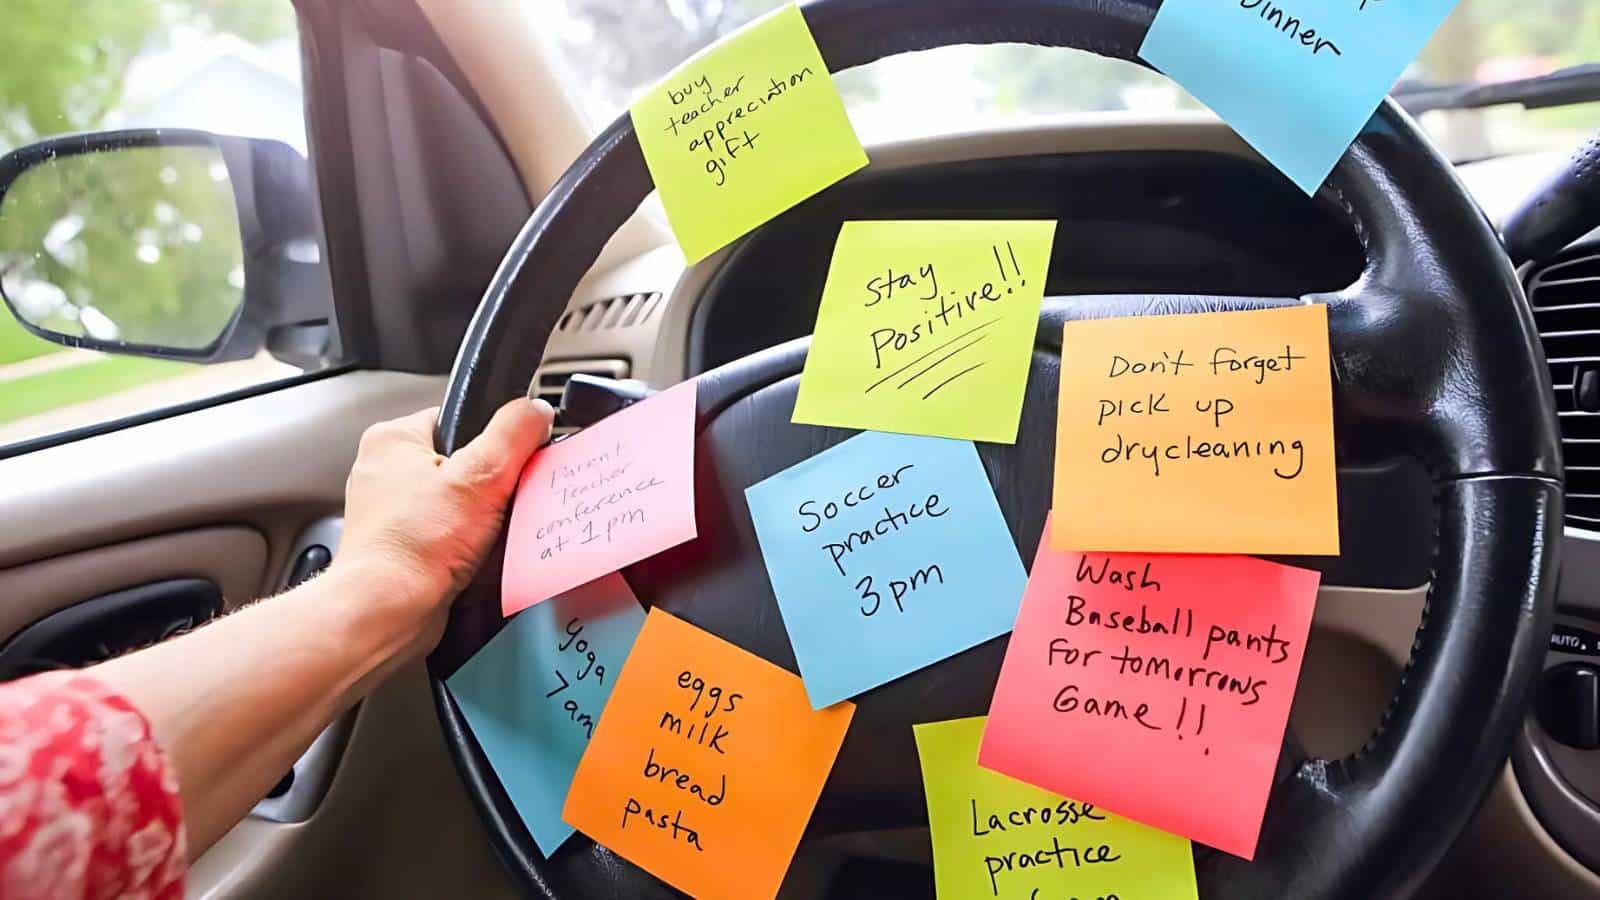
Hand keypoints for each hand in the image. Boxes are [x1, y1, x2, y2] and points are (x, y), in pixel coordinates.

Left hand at [330, 398, 553, 653]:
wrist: (388, 613)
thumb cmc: (413, 547)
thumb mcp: (481, 475)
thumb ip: (513, 433)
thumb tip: (535, 410)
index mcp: (392, 440)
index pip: (458, 419)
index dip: (491, 440)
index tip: (509, 461)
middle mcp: (384, 472)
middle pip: (463, 463)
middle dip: (488, 486)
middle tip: (497, 503)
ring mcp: (391, 513)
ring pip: (458, 503)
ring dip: (480, 519)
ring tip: (483, 534)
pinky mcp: (403, 547)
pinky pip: (449, 535)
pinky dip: (466, 545)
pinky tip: (472, 556)